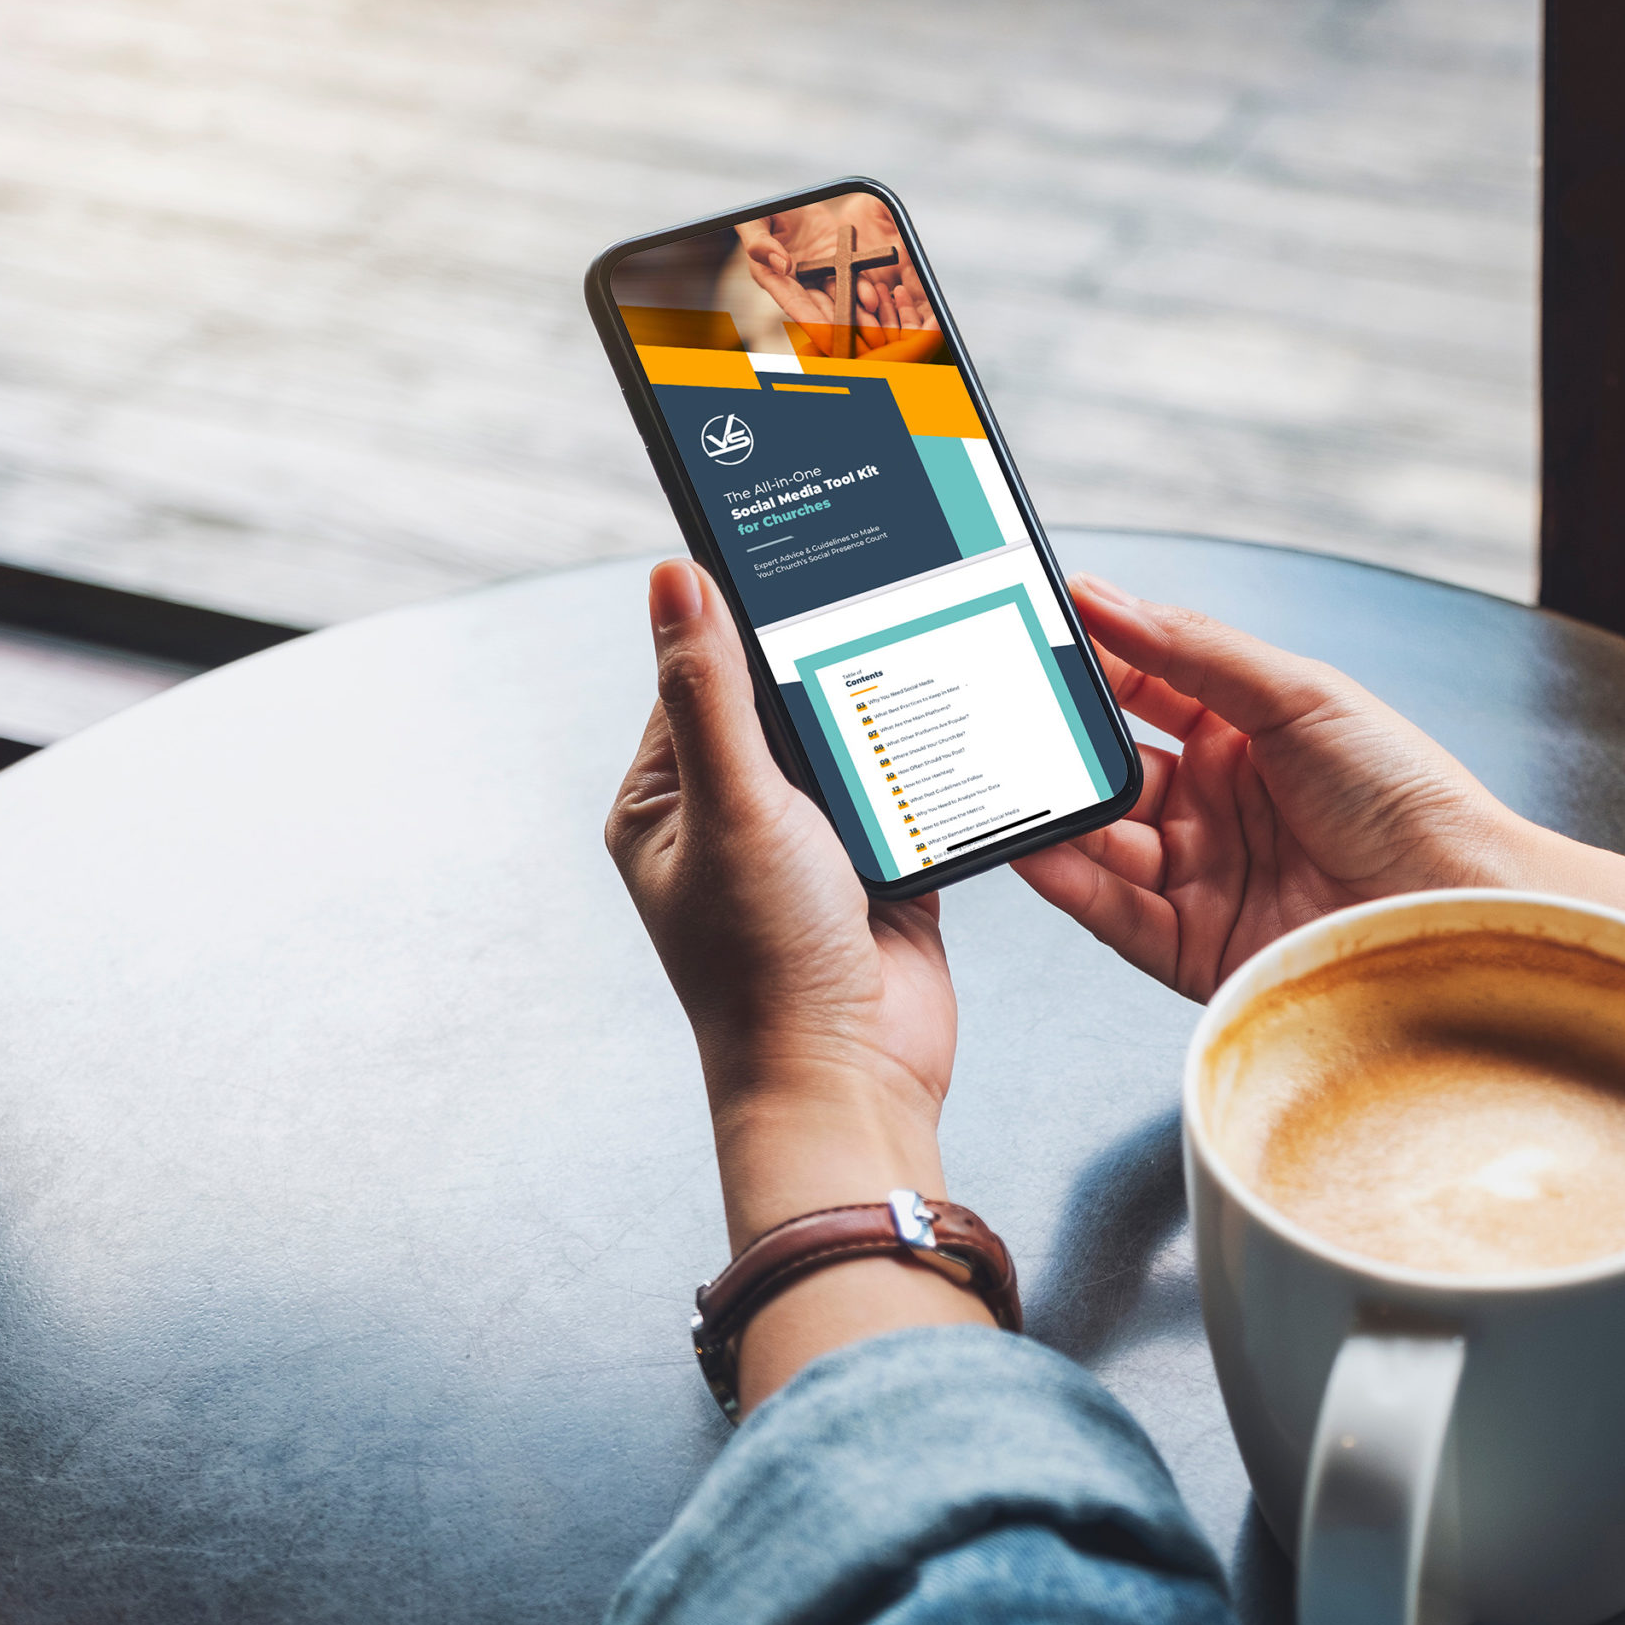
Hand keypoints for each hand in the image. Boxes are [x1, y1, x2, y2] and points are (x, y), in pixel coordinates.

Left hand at [605, 559, 987, 1398]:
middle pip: (782, 696)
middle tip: (876, 579)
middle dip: (826, 653)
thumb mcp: (734, 807)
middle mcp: (732, 814)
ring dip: (882, 702)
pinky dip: (929, 754)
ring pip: (849, 734)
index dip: (741, 611)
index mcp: (667, 799)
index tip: (792, 546)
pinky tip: (957, 710)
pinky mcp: (882, 861)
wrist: (852, 1078)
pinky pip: (907, 782)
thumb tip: (674, 575)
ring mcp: (809, 840)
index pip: (699, 672)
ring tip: (921, 638)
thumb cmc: (767, 964)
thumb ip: (712, 689)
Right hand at [734, 202, 936, 349]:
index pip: (791, 303)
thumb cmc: (762, 211)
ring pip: (838, 297)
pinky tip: (874, 300)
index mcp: (772, 277)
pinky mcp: (836, 261)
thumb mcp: (754, 221)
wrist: (786, 197)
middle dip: (837, 326)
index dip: (808, 320)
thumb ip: (760, 243)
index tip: (824, 335)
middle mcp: (797, 282)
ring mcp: (818, 273)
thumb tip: (782, 265)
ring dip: (854, 313)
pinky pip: (851, 277)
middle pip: (819, 308)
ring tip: (870, 327)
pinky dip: (862, 289)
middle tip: (853, 342)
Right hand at [1016, 576, 1624, 1183]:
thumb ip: (1191, 649)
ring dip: (1054, 816)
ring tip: (1003, 786)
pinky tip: (1034, 850)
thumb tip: (1103, 596)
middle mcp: (1222, 807)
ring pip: (1101, 843)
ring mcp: (1206, 878)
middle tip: (997, 717)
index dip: (1088, 664)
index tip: (1029, 634)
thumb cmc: (1410, 797)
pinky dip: (1068, 883)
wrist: (1462, 909)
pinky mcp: (1196, 950)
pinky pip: (1111, 913)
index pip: (1143, 690)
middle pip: (1111, 771)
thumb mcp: (1301, 695)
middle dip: (1056, 748)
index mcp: (1250, 736)